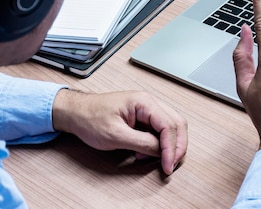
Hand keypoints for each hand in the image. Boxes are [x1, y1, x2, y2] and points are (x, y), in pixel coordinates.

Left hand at [52, 89, 187, 174]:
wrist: (75, 112)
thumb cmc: (89, 118)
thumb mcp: (115, 135)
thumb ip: (141, 143)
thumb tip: (160, 151)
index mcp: (144, 102)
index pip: (168, 125)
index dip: (171, 148)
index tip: (167, 165)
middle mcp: (149, 103)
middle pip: (177, 123)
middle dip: (177, 146)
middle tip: (172, 164)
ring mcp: (147, 109)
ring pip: (171, 126)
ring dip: (170, 145)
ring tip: (161, 161)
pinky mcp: (143, 117)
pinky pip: (159, 130)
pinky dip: (159, 144)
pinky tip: (147, 154)